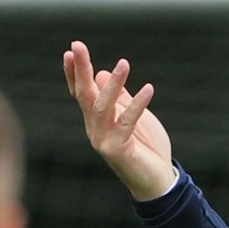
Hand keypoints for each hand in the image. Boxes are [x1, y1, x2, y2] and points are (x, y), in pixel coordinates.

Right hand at [63, 43, 177, 201]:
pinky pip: (126, 122)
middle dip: (80, 70)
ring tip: (124, 63)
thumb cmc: (146, 148)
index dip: (74, 73)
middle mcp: (95, 129)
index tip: (70, 51)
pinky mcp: (117, 150)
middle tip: (77, 46)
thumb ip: (120, 97)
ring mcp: (103, 140)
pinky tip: (148, 89)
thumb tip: (103, 73)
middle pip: (84, 95)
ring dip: (113, 84)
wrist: (158, 181)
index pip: (81, 93)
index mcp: (96, 120)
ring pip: (103, 107)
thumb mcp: (133, 116)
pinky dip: (137, 105)